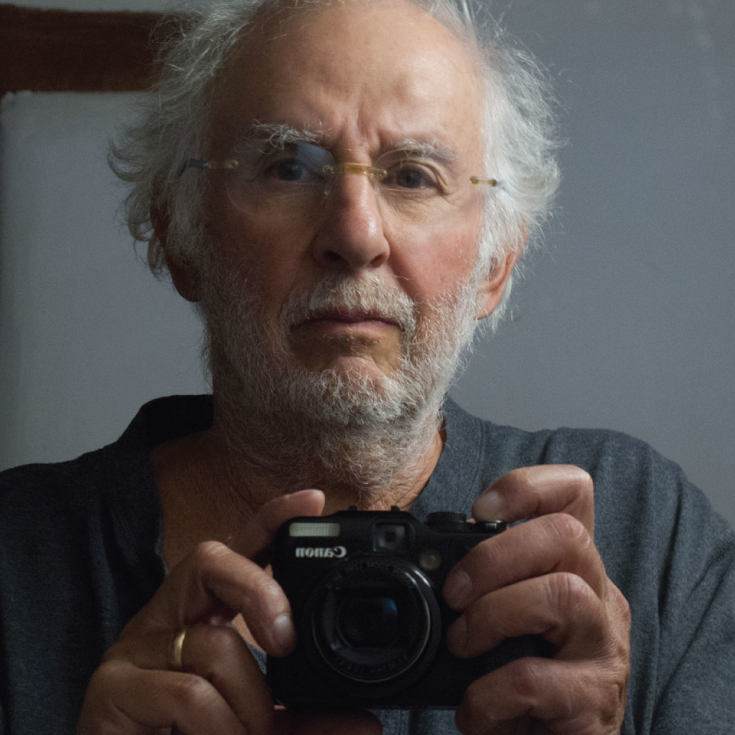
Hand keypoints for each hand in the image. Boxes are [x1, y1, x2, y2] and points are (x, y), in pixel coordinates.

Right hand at [77, 489, 381, 734]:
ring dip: (251, 705)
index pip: (237, 550)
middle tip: (286, 641)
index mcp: (201, 614)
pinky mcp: (111, 687)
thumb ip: (303, 721)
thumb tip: (366, 725)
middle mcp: (167, 618)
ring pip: (214, 643)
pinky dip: (222, 728)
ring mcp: (135, 648)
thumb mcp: (256, 725)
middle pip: (211, 559)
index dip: (272, 520)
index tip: (312, 500)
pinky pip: (189, 693)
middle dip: (259, 590)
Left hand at [443, 465, 630, 734]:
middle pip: (567, 535)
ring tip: (461, 644)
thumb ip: (481, 582)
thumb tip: (423, 562)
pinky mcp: (595, 702)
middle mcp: (599, 596)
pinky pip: (536, 678)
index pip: (574, 493)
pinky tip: (475, 708)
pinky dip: (488, 691)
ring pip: (563, 595)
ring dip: (492, 615)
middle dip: (495, 555)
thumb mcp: (504, 616)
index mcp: (572, 566)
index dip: (528, 486)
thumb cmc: (524, 676)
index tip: (481, 511)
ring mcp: (605, 648)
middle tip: (454, 594)